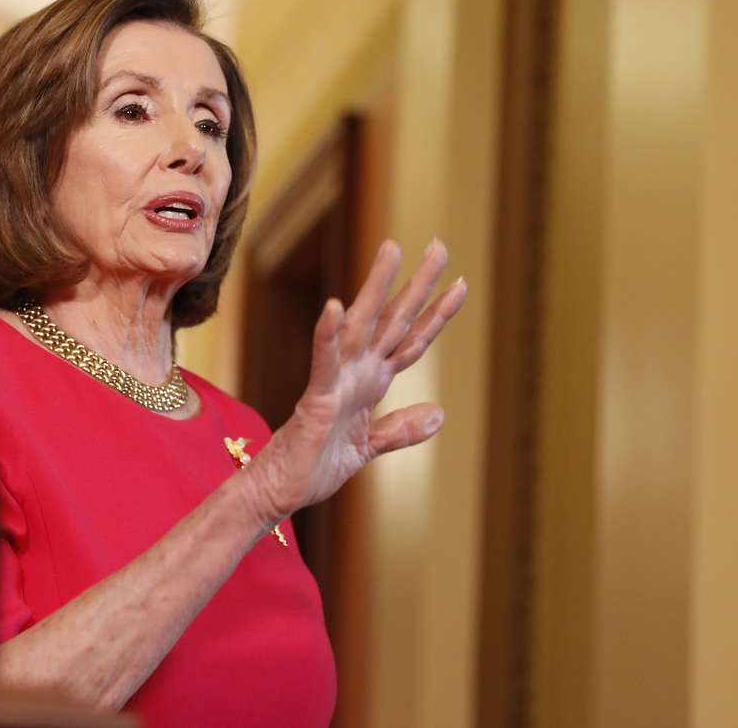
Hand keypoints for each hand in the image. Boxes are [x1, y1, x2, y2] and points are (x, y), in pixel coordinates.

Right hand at [245, 238, 466, 523]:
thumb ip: (400, 429)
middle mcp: (357, 373)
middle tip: (440, 246)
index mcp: (371, 383)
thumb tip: (438, 413)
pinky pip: (323, 362)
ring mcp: (336, 381)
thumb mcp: (368, 448)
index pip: (411, 341)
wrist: (278, 491)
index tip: (460, 285)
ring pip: (361, 326)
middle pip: (394, 321)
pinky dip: (328, 335)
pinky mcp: (316, 398)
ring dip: (376, 288)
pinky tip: (334, 307)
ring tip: (392, 252)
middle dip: (419, 285)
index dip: (436, 314)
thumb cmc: (313, 466)